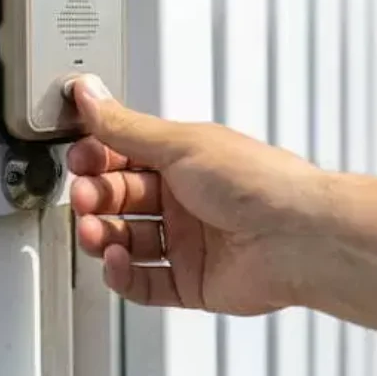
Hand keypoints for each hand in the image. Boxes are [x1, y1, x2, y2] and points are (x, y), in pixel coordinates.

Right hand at [66, 75, 326, 315]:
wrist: (299, 236)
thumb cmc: (258, 181)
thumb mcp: (181, 144)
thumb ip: (125, 126)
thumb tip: (88, 93)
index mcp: (186, 159)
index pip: (124, 157)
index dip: (96, 159)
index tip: (77, 159)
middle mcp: (187, 200)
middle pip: (121, 201)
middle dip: (96, 199)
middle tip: (85, 198)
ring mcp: (190, 243)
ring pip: (128, 242)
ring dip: (103, 236)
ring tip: (96, 232)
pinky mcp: (193, 283)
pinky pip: (145, 282)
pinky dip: (123, 275)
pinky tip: (115, 262)